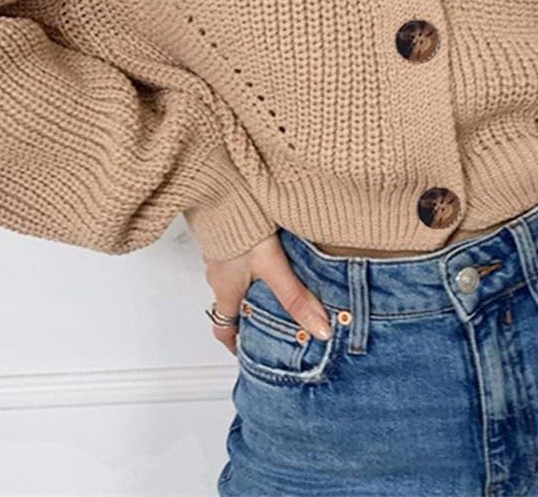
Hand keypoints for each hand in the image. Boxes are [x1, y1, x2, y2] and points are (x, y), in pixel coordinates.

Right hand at [201, 232, 333, 355]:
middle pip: (231, 304)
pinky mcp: (225, 232)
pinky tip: (273, 252)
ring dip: (253, 285)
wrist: (221, 186)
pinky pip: (237, 255)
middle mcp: (218, 273)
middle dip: (250, 313)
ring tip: (280, 284)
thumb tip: (320, 329)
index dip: (235, 343)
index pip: (223, 328)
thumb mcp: (272, 266)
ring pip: (235, 278)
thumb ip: (295, 297)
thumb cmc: (239, 226)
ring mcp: (219, 252)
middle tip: (273, 317)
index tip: (248, 351)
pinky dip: (252, 261)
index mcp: (225, 289)